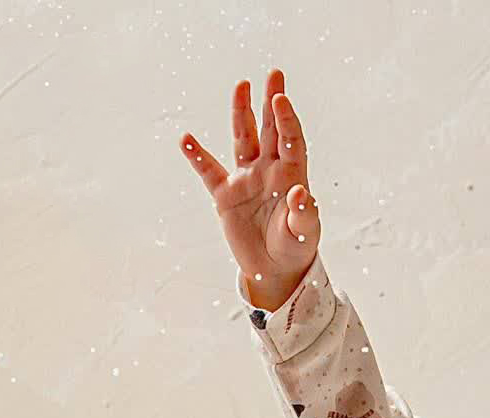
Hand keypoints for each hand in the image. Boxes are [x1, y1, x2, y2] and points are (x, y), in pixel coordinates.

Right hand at [178, 67, 320, 304]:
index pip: (290, 141)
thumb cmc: (294, 248)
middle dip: (271, 102)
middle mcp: (269, 170)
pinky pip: (209, 172)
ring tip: (240, 86)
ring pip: (243, 140)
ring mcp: (246, 179)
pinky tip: (186, 140)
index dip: (286, 119)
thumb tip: (302, 193)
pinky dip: (197, 156)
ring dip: (241, 114)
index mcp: (291, 176)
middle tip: (274, 74)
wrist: (274, 270)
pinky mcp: (226, 195)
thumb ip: (304, 215)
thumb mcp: (303, 235)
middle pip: (271, 130)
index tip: (280, 98)